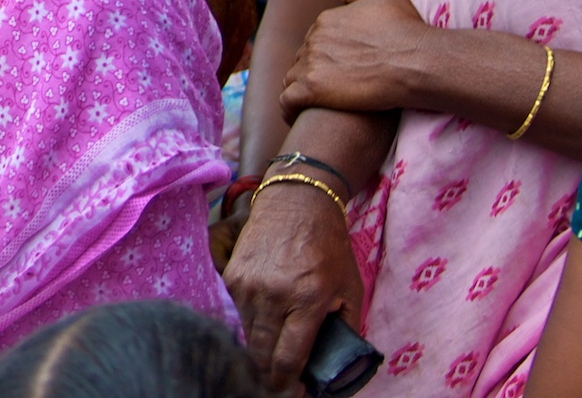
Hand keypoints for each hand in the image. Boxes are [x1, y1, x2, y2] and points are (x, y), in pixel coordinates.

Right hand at [224, 180, 364, 392]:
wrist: (295, 203)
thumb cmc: (329, 247)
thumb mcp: (350, 289)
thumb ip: (346, 327)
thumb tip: (336, 363)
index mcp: (307, 301)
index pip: (288, 358)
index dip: (288, 384)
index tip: (293, 393)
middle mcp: (273, 295)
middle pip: (261, 353)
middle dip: (269, 375)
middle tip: (279, 383)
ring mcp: (247, 285)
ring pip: (246, 335)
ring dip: (257, 351)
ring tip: (270, 358)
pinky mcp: (231, 275)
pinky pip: (237, 313)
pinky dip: (248, 327)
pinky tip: (260, 329)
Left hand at [280, 0, 431, 119]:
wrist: (417, 61)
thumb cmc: (407, 30)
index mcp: (326, 20)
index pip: (314, 40)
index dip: (325, 56)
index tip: (339, 70)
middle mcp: (313, 39)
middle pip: (302, 58)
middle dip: (312, 72)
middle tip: (331, 90)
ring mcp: (310, 64)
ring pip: (292, 78)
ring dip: (300, 89)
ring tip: (313, 105)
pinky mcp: (311, 89)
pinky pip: (287, 101)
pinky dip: (289, 109)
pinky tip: (298, 117)